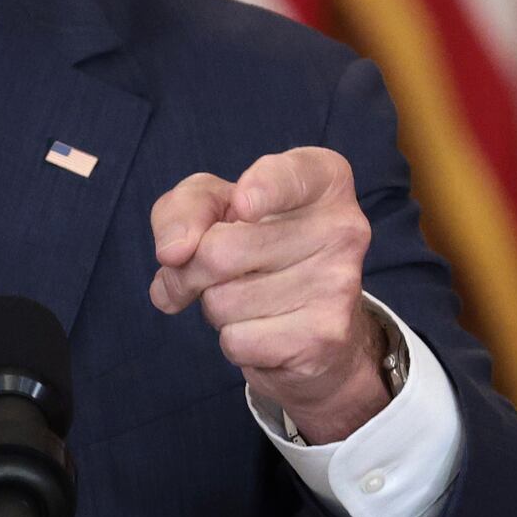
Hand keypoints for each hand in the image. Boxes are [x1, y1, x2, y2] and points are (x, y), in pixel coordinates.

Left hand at [148, 149, 388, 441]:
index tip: (242, 206)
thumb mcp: (217, 207)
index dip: (260, 189)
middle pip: (220, 250)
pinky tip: (266, 328)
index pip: (289, 176)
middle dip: (193, 270)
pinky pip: (237, 341)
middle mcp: (343, 228)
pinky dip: (235, 340)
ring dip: (217, 307)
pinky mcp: (325, 337)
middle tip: (214, 271)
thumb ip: (185, 208)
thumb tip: (174, 252)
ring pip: (222, 301)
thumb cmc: (261, 249)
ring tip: (252, 298)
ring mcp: (339, 285)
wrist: (317, 327)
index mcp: (324, 180)